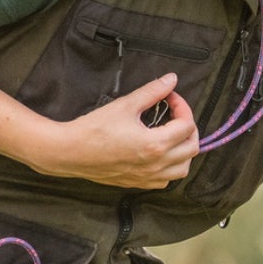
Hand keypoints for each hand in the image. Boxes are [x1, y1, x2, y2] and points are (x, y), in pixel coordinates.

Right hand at [30, 75, 199, 189]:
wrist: (70, 152)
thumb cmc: (94, 128)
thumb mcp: (125, 105)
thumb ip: (152, 91)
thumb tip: (172, 80)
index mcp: (155, 144)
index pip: (187, 125)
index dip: (183, 107)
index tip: (170, 98)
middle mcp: (156, 164)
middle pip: (192, 148)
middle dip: (189, 128)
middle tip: (176, 115)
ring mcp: (148, 177)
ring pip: (183, 169)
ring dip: (184, 151)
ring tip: (173, 135)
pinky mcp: (138, 183)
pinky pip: (166, 181)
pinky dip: (171, 168)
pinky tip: (161, 155)